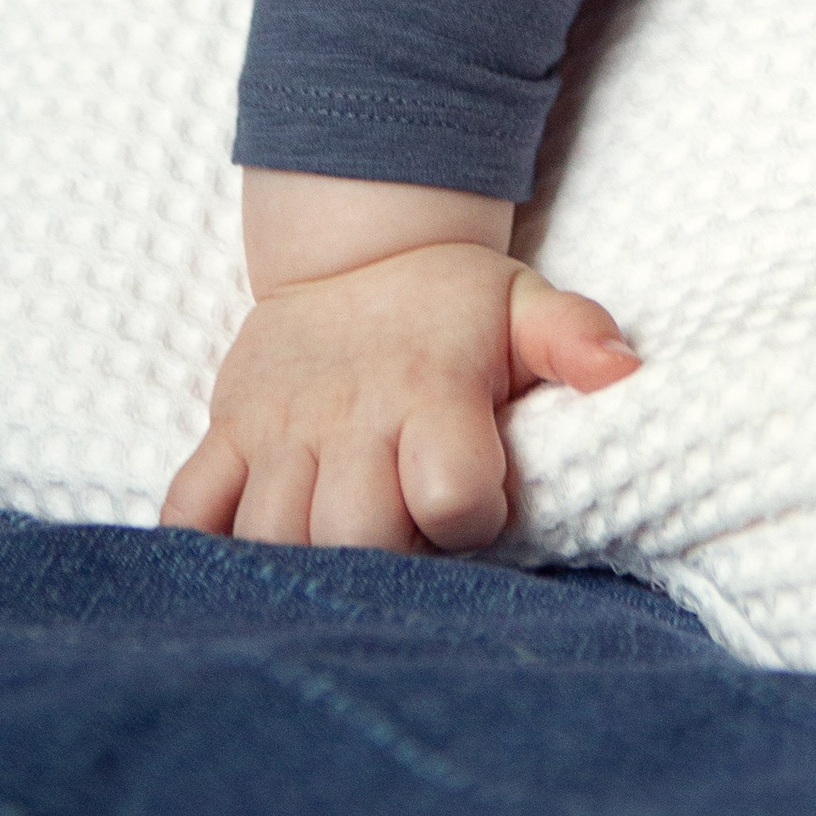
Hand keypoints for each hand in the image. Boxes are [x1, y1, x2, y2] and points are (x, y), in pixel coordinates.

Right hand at [160, 238, 636, 551]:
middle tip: (406, 543)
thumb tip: (626, 371)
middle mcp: (350, 417)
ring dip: (304, 565)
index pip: (450, 492)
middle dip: (386, 560)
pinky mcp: (226, 431)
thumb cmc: (453, 306)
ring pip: (271, 535)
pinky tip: (241, 563)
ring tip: (341, 554)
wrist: (355, 251)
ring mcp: (279, 428)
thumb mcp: (525, 304)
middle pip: (354, 534)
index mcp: (431, 392)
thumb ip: (575, 337)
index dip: (472, 518)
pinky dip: (203, 547)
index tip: (478, 508)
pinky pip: (189, 508)